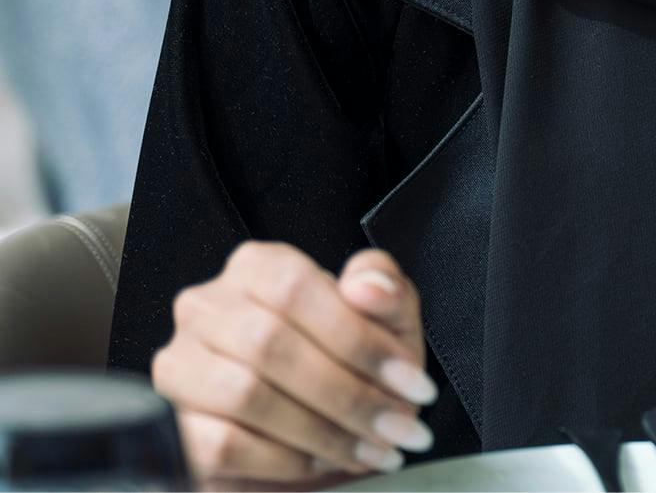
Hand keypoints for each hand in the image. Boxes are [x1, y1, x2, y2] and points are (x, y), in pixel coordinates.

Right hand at [152, 243, 438, 489]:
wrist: (324, 419)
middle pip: (270, 345)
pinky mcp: (173, 423)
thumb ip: (386, 287)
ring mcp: (180, 365)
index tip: (409, 383)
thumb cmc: (352, 359)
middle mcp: (208, 306)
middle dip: (347, 395)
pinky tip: (321, 462)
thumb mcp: (386, 316)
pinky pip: (221, 445)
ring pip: (245, 395)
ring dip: (320, 431)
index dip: (358, 340)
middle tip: (397, 426)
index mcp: (258, 266)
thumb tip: (367, 288)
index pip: (297, 290)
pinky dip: (282, 460)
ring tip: (369, 449)